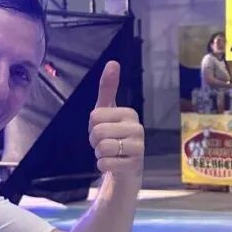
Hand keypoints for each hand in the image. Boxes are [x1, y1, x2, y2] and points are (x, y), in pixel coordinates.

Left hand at [89, 61, 143, 178]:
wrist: (125, 169)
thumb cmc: (114, 137)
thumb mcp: (107, 111)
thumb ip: (108, 87)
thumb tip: (113, 62)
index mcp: (130, 113)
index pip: (95, 116)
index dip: (92, 125)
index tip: (103, 130)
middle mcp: (137, 128)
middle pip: (98, 131)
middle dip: (94, 141)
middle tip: (105, 144)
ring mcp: (138, 147)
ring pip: (102, 147)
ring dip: (99, 153)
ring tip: (110, 154)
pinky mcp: (134, 165)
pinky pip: (105, 163)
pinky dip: (103, 165)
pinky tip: (113, 164)